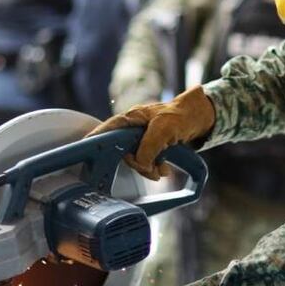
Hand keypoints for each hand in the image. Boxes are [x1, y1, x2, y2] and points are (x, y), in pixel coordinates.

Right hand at [89, 86, 214, 179]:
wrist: (201, 117)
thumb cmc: (181, 115)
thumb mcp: (165, 128)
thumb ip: (149, 145)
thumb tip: (139, 162)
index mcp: (131, 118)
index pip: (107, 130)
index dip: (94, 140)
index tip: (83, 151)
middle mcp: (133, 128)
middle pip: (123, 152)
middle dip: (138, 164)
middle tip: (152, 170)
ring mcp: (142, 138)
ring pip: (136, 159)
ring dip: (149, 168)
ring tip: (163, 170)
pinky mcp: (152, 146)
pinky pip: (147, 162)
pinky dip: (155, 168)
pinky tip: (165, 168)